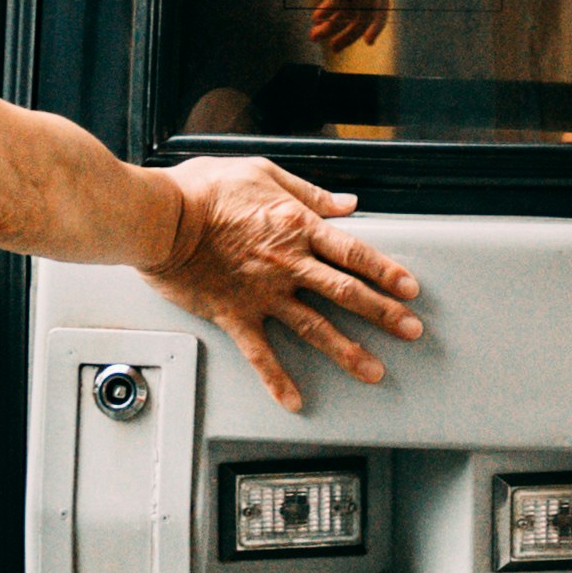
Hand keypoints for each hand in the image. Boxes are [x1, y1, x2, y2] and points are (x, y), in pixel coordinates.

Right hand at [152, 157, 423, 410]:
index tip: (410, 288)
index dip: (386, 271)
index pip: (354, 253)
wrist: (160, 217)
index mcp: (297, 227)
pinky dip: (277, 379)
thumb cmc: (204, 190)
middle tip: (411, 331)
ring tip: (372, 371)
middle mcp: (287, 264)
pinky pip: (261, 352)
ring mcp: (262, 293)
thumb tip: (345, 203)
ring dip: (347, 351)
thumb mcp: (263, 173)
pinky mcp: (235, 314)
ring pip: (314, 327)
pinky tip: (294, 399)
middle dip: (384, 314)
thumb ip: (308, 191)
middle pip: (346, 292)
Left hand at [305, 0, 399, 58]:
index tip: (315, 17)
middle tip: (314, 36)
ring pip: (369, 14)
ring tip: (331, 46)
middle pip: (357, 6)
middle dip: (336, 25)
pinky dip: (377, 27)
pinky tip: (367, 41)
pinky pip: (383, 10)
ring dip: (350, 31)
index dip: (332, 4)